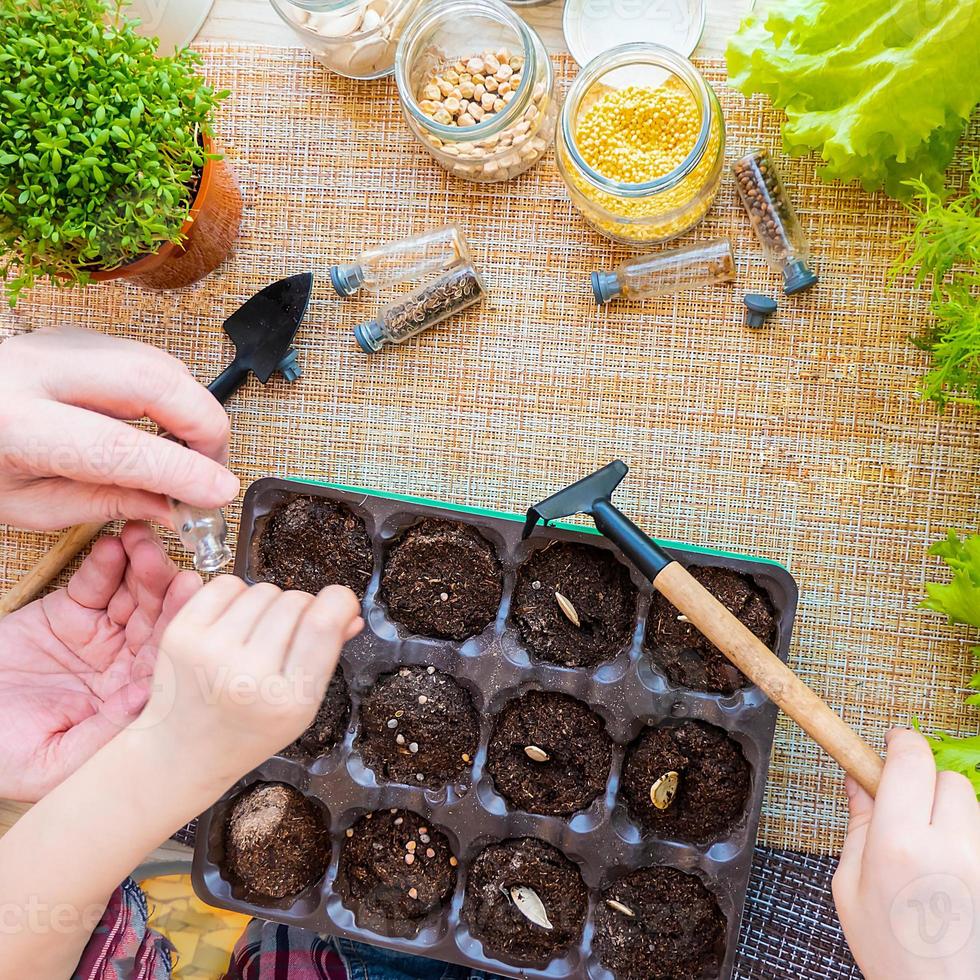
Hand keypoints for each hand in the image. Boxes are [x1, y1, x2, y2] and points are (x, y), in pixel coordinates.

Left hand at [0, 326, 238, 529]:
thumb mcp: (30, 504)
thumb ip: (107, 503)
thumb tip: (175, 506)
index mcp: (15, 424)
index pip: (118, 446)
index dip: (180, 471)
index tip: (217, 493)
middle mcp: (39, 369)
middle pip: (153, 381)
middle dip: (205, 426)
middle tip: (214, 469)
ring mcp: (63, 344)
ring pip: (161, 364)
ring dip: (194, 411)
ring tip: (192, 455)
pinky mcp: (81, 338)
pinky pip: (149, 360)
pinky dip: (175, 396)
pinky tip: (169, 430)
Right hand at [0, 522, 200, 801]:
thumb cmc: (5, 756)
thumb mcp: (55, 760)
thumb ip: (103, 731)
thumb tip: (146, 698)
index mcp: (131, 700)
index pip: (166, 658)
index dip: (179, 624)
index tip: (189, 592)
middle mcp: (124, 665)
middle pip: (157, 620)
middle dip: (164, 588)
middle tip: (169, 560)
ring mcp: (99, 636)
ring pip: (132, 596)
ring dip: (142, 566)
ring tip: (142, 542)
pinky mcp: (69, 614)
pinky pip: (94, 584)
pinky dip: (105, 563)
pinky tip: (114, 545)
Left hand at [142, 576, 363, 786]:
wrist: (182, 753)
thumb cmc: (247, 731)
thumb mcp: (300, 708)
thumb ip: (326, 657)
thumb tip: (350, 614)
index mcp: (287, 701)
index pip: (322, 625)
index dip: (339, 601)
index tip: (340, 602)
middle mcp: (247, 676)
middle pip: (294, 602)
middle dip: (301, 608)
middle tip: (289, 634)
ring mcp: (209, 653)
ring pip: (262, 590)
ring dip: (269, 603)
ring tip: (258, 633)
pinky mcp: (181, 635)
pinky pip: (225, 585)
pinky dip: (237, 594)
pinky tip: (233, 621)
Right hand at [833, 728, 979, 979]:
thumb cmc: (892, 952)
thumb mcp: (850, 885)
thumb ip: (859, 825)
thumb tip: (858, 780)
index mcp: (901, 845)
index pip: (912, 761)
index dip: (901, 742)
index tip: (891, 742)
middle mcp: (950, 847)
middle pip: (946, 778)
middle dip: (923, 781)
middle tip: (904, 805)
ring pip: (970, 806)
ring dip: (948, 812)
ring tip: (928, 848)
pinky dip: (964, 839)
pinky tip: (948, 871)